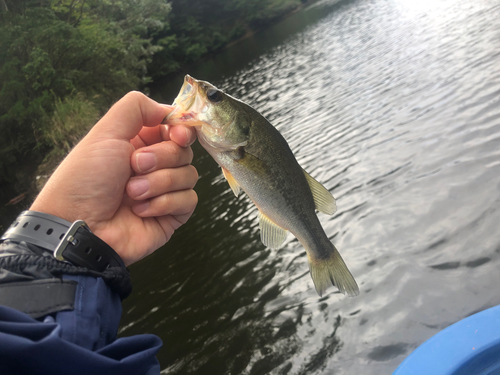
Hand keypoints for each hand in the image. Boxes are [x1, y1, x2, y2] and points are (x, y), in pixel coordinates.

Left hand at [31, 92, 197, 265]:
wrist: (80, 225)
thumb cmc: (85, 179)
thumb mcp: (105, 132)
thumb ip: (136, 108)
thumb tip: (168, 110)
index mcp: (138, 143)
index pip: (175, 129)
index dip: (180, 130)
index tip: (176, 135)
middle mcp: (154, 166)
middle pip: (184, 151)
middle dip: (161, 158)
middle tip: (135, 166)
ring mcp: (164, 191)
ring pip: (189, 175)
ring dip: (159, 183)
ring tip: (131, 193)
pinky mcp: (171, 216)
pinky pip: (189, 200)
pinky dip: (165, 203)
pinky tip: (141, 210)